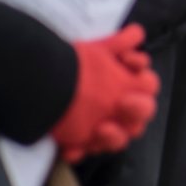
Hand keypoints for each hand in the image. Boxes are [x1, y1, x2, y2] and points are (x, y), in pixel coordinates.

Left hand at [51, 24, 159, 163]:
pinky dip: (77, 150)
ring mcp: (100, 126)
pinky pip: (82, 152)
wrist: (36, 82)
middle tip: (122, 103)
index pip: (149, 85)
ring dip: (113, 136)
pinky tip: (69, 148)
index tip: (131, 69)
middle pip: (142, 115)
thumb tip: (136, 33)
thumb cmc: (72, 66)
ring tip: (99, 130)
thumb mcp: (96, 50)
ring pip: (118, 140)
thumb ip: (120, 42)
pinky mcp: (78, 141)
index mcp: (128, 87)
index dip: (145, 79)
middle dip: (137, 109)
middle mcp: (118, 108)